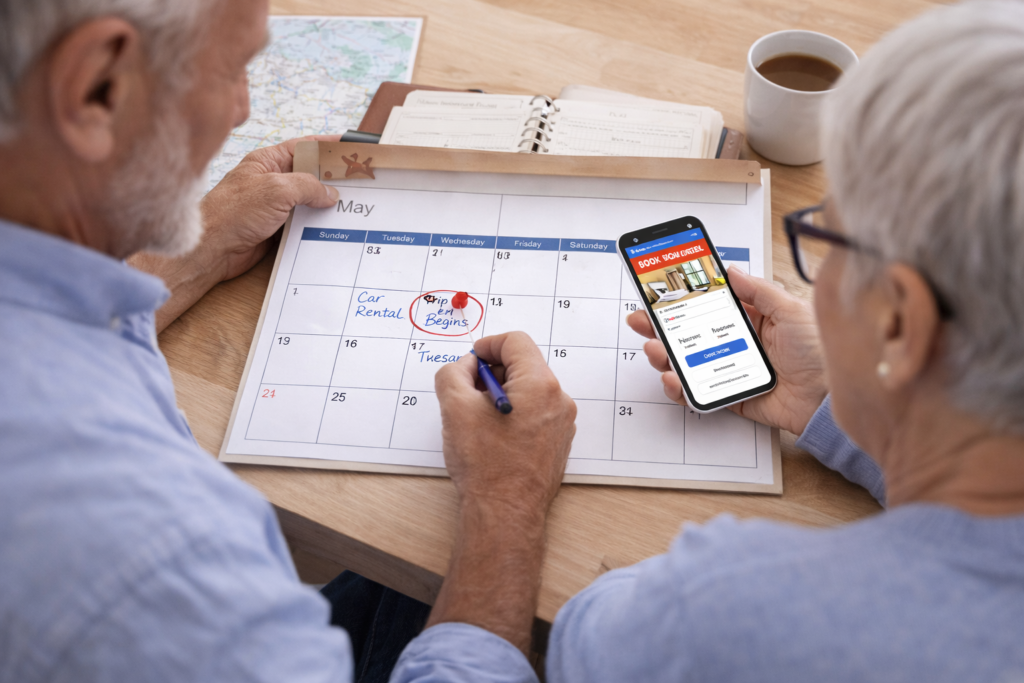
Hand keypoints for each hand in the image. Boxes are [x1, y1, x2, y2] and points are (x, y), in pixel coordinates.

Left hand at [133, 135, 340, 332]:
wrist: (211, 249)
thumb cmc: (233, 213)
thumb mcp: (277, 190)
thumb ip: (308, 187)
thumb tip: (330, 193)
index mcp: (268, 161)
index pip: (304, 146)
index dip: (328, 145)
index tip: (350, 145)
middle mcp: (272, 181)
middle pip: (309, 175)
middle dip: (332, 178)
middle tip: (359, 179)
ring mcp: (274, 206)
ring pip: (308, 202)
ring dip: (326, 205)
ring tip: (352, 205)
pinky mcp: (275, 229)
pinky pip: (303, 224)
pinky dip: (317, 226)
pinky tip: (332, 227)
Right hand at [435, 331, 576, 515]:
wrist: (504, 514)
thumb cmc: (485, 465)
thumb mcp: (454, 408)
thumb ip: (454, 373)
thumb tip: (464, 366)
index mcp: (539, 384)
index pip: (515, 342)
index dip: (487, 346)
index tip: (470, 361)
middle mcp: (558, 400)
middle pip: (524, 366)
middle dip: (492, 372)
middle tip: (468, 391)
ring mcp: (562, 423)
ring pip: (529, 391)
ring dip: (502, 395)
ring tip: (477, 419)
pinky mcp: (558, 443)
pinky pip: (536, 414)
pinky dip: (514, 414)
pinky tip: (493, 436)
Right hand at [627, 267, 827, 434]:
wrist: (832, 398)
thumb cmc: (821, 352)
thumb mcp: (791, 310)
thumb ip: (758, 291)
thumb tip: (731, 271)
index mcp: (752, 318)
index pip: (709, 305)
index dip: (683, 299)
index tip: (659, 291)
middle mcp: (738, 343)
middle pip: (690, 333)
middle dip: (661, 326)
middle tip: (641, 319)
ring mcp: (732, 370)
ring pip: (687, 362)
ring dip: (664, 355)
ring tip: (655, 349)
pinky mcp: (732, 396)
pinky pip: (698, 393)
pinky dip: (681, 388)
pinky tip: (673, 378)